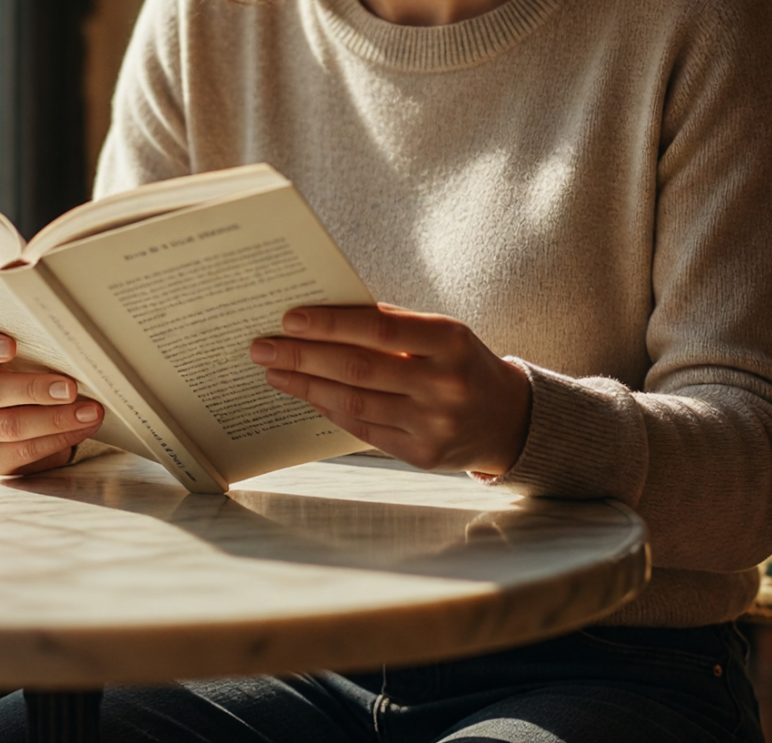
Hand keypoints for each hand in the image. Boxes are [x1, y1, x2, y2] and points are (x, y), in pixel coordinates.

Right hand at [0, 325, 103, 475]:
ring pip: (9, 426)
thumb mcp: (25, 354)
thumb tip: (72, 346)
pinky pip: (23, 451)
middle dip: (34, 389)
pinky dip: (57, 440)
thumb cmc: (27, 372)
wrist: (28, 414)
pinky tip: (79, 430)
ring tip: (88, 412)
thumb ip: (32, 345)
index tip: (11, 346)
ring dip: (55, 419)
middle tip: (69, 388)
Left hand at [249, 302, 532, 475]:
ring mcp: (434, 425)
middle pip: (359, 368)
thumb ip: (392, 325)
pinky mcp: (422, 456)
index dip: (332, 323)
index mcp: (451, 341)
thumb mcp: (442, 334)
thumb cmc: (462, 364)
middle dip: (303, 356)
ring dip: (307, 386)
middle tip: (262, 347)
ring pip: (355, 403)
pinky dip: (330, 410)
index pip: (380, 327)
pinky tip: (306, 395)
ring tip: (274, 372)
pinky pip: (363, 430)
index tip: (290, 318)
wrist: (509, 419)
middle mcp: (445, 384)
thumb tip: (321, 317)